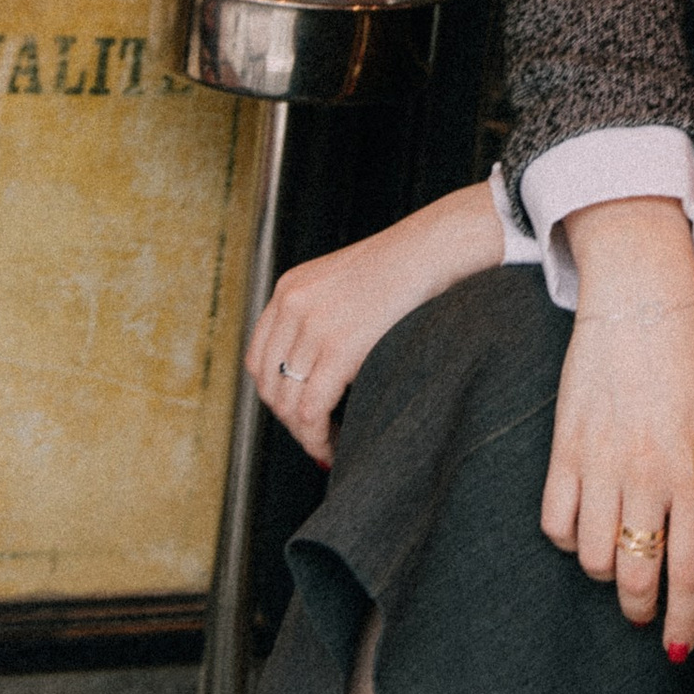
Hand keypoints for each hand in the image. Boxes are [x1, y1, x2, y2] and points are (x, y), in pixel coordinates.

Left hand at [246, 183, 500, 465]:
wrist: (434, 249)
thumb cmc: (406, 267)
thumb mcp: (345, 284)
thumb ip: (323, 316)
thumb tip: (319, 370)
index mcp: (289, 289)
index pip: (259, 357)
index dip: (275, 394)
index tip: (297, 413)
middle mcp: (292, 305)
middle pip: (268, 383)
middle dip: (288, 418)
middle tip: (315, 435)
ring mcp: (312, 326)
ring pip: (288, 402)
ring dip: (305, 433)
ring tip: (328, 444)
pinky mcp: (338, 348)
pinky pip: (311, 409)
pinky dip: (318, 437)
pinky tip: (334, 444)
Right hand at [537, 200, 693, 656]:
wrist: (640, 299)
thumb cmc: (688, 361)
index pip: (692, 569)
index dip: (684, 618)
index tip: (678, 648)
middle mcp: (649, 474)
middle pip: (637, 573)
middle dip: (639, 606)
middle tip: (641, 610)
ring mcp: (603, 462)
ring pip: (592, 556)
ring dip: (601, 571)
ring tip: (612, 560)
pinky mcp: (566, 446)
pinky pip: (554, 521)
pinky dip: (565, 537)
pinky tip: (579, 525)